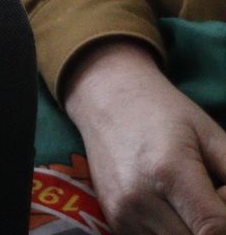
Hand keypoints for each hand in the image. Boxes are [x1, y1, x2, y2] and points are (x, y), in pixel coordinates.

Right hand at [62, 38, 225, 233]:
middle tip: (210, 197)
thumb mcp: (211, 135)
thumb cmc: (164, 112)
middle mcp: (139, 198)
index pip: (215, 228)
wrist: (106, 98)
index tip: (224, 195)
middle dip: (213, 227)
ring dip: (192, 231)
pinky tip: (172, 207)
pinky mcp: (113, 220)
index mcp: (168, 172)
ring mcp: (122, 213)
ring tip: (190, 202)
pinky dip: (173, 231)